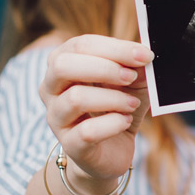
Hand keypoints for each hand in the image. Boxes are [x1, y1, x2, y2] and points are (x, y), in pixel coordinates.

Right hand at [38, 35, 152, 189]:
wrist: (113, 150)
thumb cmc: (118, 106)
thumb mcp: (132, 82)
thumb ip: (136, 66)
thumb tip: (144, 54)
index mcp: (63, 63)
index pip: (80, 45)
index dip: (115, 48)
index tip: (144, 55)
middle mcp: (51, 88)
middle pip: (63, 65)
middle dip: (104, 68)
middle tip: (131, 77)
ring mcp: (56, 117)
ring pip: (75, 98)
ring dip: (112, 98)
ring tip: (132, 104)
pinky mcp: (70, 144)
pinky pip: (87, 131)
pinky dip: (113, 124)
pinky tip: (125, 122)